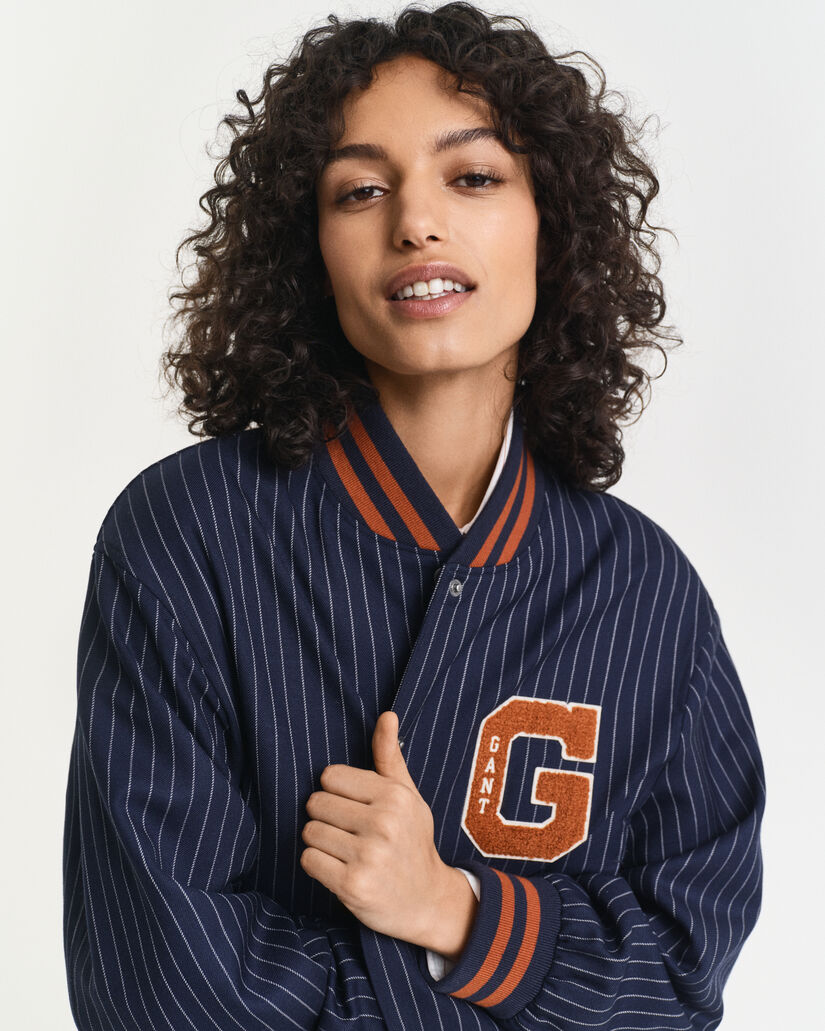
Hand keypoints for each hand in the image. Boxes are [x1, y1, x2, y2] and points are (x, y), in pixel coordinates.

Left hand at [300, 710, 448, 945]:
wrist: (427, 901)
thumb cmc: (412, 841)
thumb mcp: (407, 796)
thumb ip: (389, 756)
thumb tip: (386, 714)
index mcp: (394, 796)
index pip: (330, 776)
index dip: (337, 792)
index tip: (355, 808)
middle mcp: (382, 823)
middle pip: (316, 803)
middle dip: (327, 818)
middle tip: (351, 834)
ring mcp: (368, 856)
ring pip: (309, 832)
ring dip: (321, 843)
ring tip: (347, 852)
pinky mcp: (352, 886)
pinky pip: (308, 860)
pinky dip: (317, 865)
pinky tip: (340, 870)